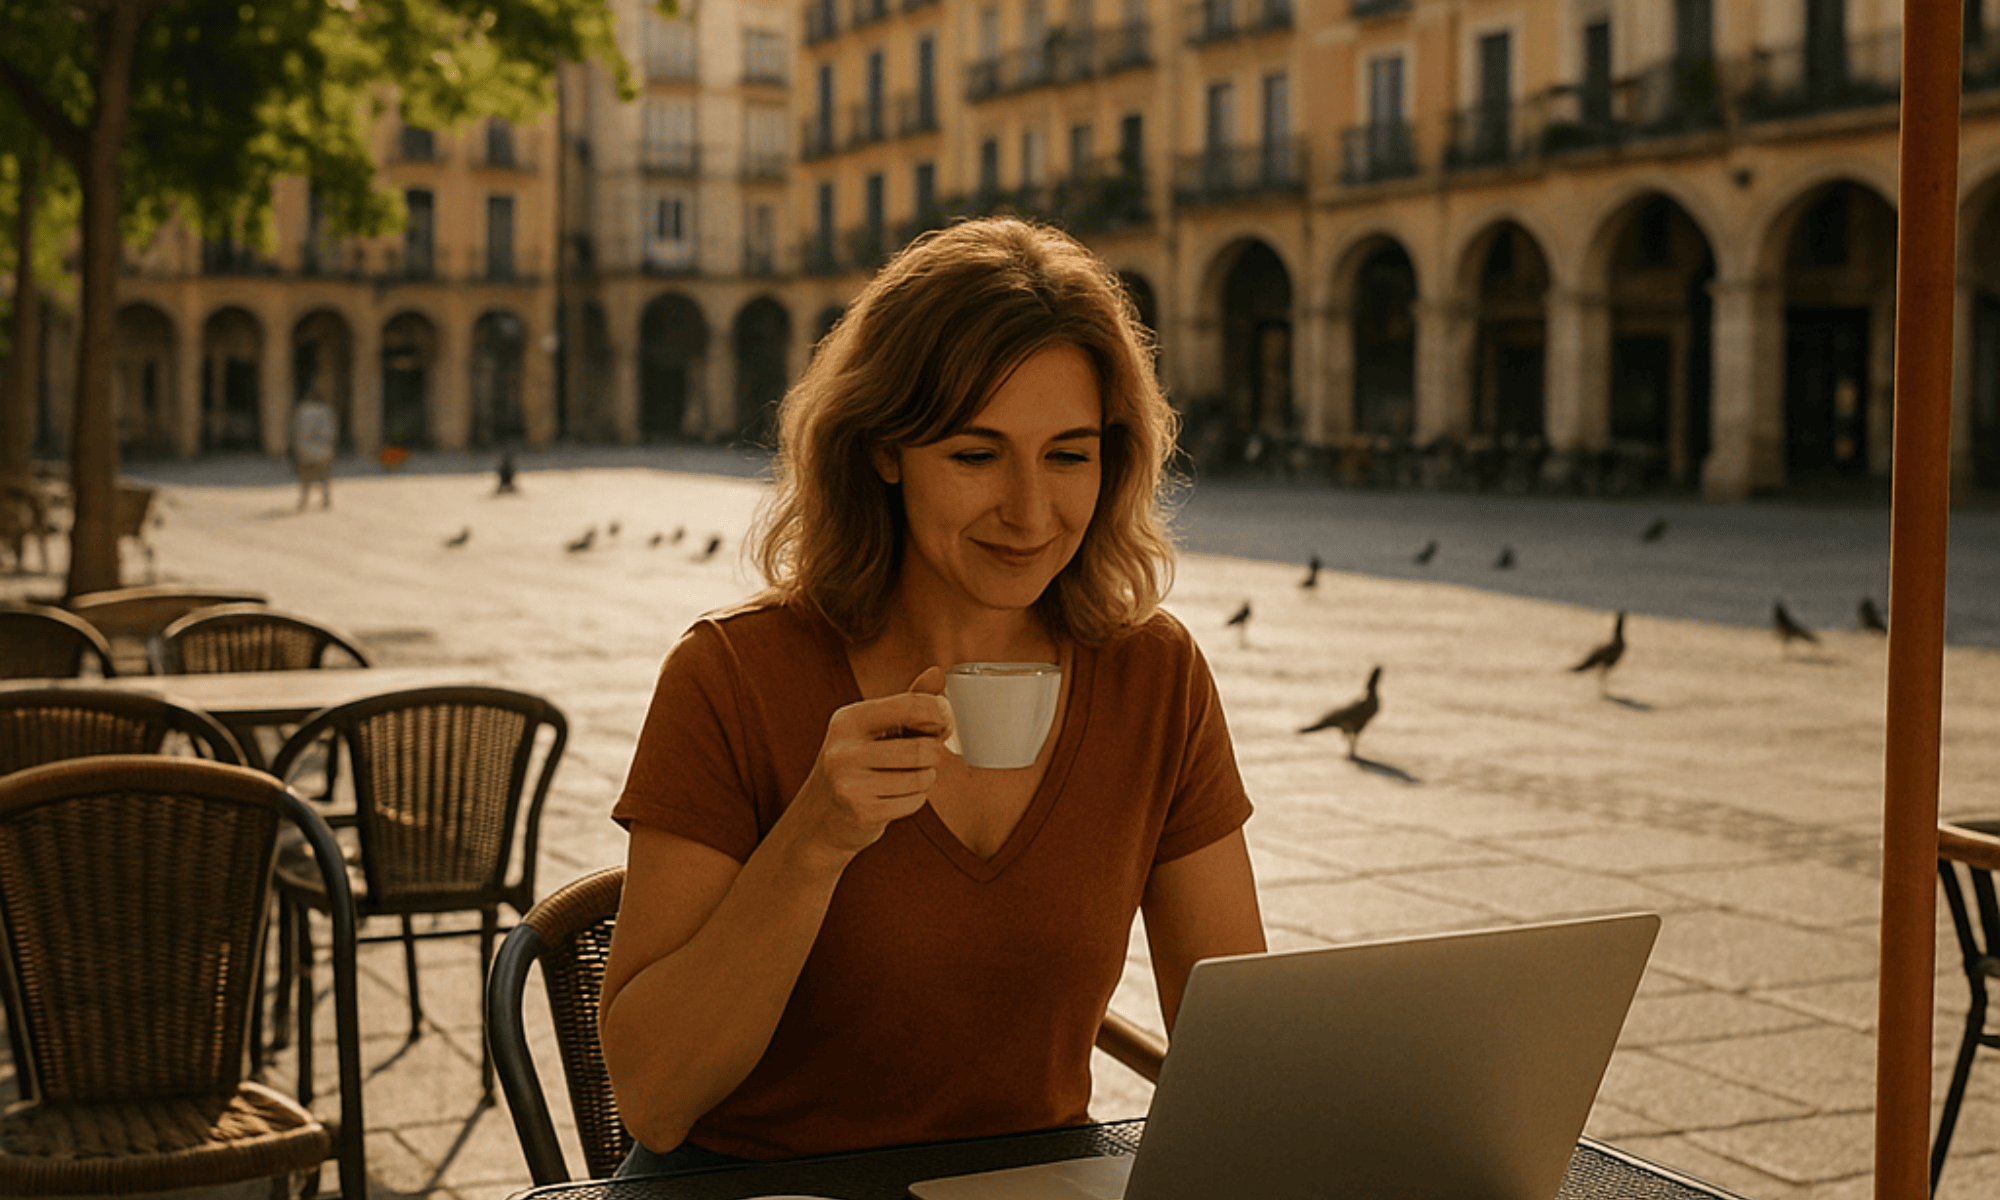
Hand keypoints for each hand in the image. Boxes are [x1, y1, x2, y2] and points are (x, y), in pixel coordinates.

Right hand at [791, 667, 953, 858]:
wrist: (821, 815)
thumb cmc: (855, 764)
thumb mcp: (874, 728)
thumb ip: (908, 702)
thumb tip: (936, 672)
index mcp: (849, 720)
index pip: (910, 705)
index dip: (938, 713)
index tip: (943, 721)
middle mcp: (844, 750)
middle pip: (921, 748)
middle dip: (933, 754)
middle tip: (925, 756)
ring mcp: (850, 783)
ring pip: (921, 777)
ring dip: (925, 778)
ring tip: (906, 776)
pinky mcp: (861, 812)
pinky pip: (914, 802)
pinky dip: (915, 799)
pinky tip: (896, 796)